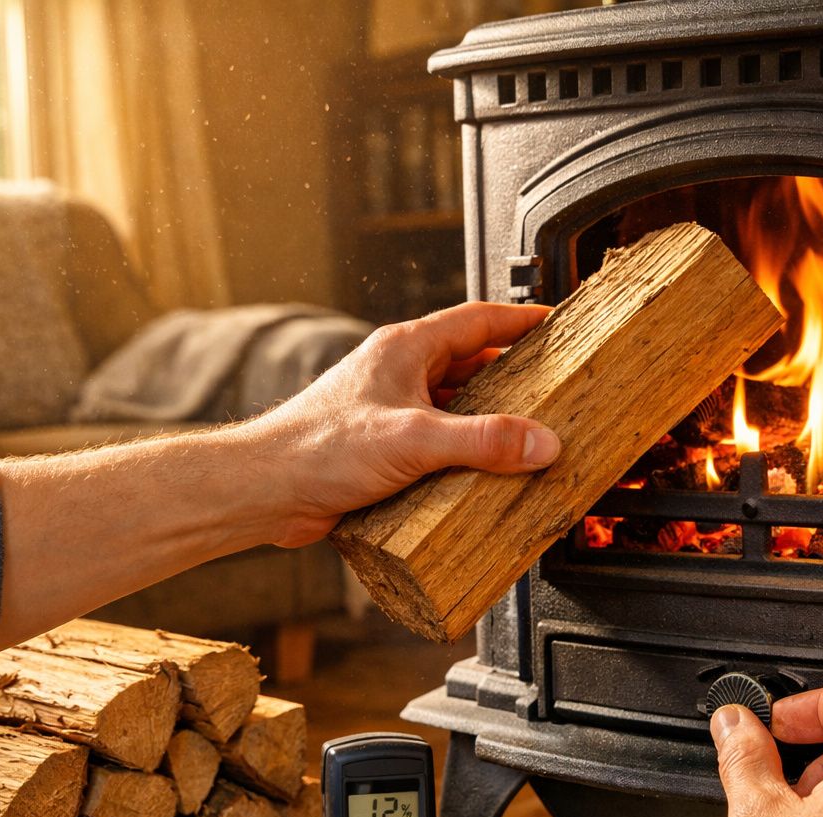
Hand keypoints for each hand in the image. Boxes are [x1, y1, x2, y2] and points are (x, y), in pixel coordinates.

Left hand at [233, 302, 560, 545]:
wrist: (266, 490)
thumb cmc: (316, 448)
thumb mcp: (413, 438)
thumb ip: (482, 440)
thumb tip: (539, 441)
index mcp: (406, 349)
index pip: (479, 320)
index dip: (522, 320)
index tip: (556, 324)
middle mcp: (399, 374)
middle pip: (472, 362)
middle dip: (514, 374)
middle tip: (554, 386)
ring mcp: (391, 410)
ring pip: (455, 403)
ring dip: (489, 417)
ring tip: (529, 432)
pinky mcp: (384, 447)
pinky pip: (438, 441)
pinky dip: (465, 451)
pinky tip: (483, 473)